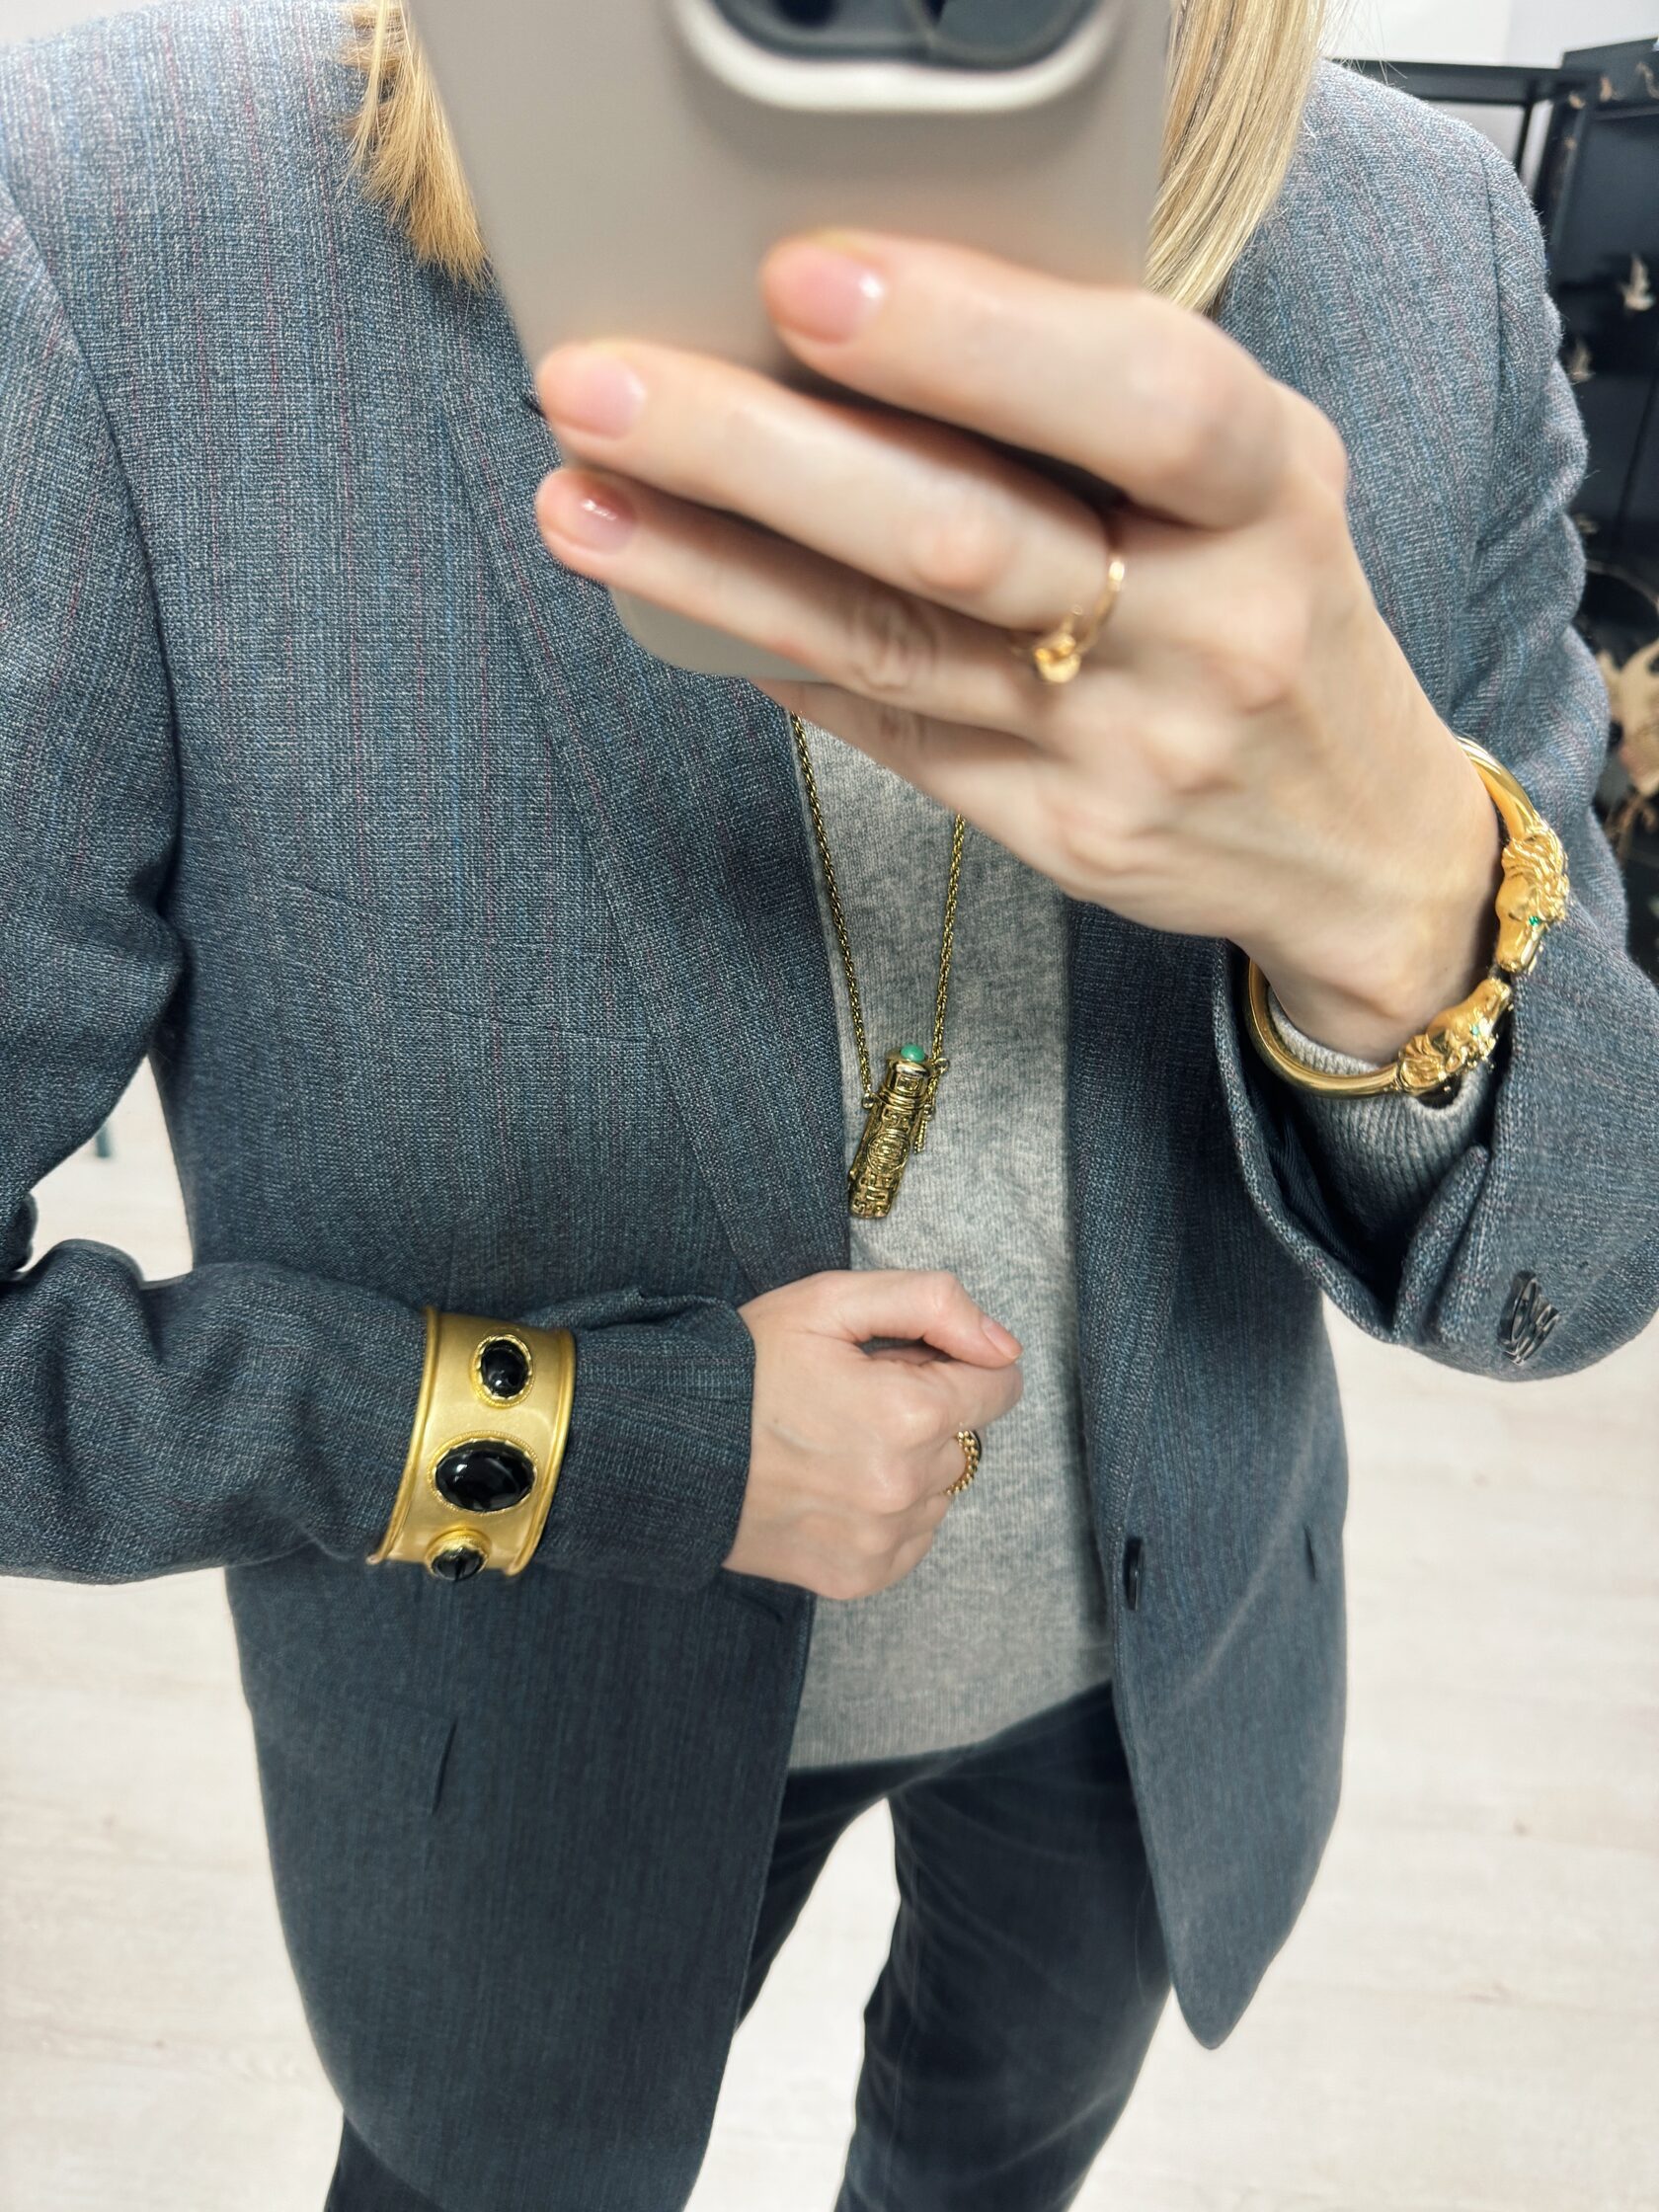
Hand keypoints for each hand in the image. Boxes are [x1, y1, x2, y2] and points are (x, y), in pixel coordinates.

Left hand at [532, 228, 1503, 1064]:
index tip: (807, 280)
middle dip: (766, 453)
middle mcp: (1207, 625)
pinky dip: (777, 655)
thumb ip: (1105, 406)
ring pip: (893, 647)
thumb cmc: (1278, 609)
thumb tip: (869, 329)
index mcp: (1270, 494)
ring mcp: (1126, 747)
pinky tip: (676, 602)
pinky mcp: (1061, 834)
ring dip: (717, 568)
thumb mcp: (1257, 480)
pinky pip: (891, 733)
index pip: (1136, 400)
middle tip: (609, 386)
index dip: (967, 340)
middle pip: (967, 537)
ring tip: (582, 499)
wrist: (1356, 839)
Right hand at [727, 1268, 1023, 1598]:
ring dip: (909, 1464)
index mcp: (909, 1413)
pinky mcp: (857, 1576)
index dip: (956, 1362)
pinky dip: (889, 1512)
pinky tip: (833, 1483)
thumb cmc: (745, 1366)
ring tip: (835, 1441)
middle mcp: (904, 1487)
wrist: (663, 1446)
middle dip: (926, 1410)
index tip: (905, 1359)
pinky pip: (912, 1538)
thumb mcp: (830, 1301)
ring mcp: (881, 1540)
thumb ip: (932, 1304)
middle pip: (966, 1437)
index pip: (1000, 1387)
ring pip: (941, 1490)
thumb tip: (1004, 1345)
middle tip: (851, 1397)